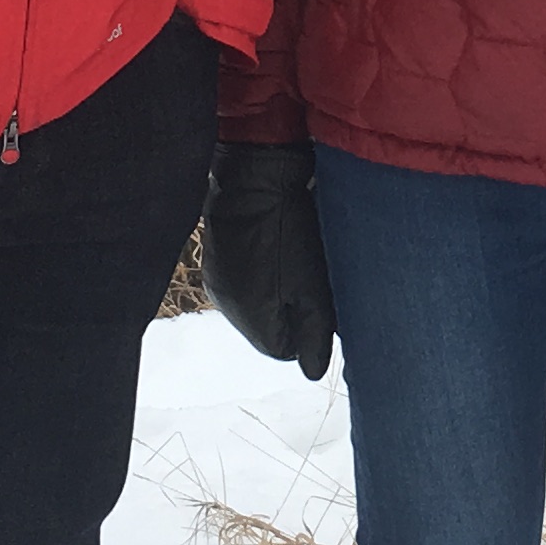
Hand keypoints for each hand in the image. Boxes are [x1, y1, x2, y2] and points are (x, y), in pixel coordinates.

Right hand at [200, 139, 334, 379]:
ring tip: (301, 258)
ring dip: (280, 289)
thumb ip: (315, 331)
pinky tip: (281, 244)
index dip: (310, 330)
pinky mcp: (218, 255)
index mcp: (251, 318)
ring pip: (259, 301)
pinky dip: (266, 269)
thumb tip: (313, 372)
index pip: (284, 349)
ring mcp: (219, 278)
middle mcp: (228, 305)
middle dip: (295, 311)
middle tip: (319, 280)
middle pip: (270, 326)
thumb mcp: (313, 284)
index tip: (326, 303)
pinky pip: (247, 277)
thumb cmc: (290, 228)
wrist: (256, 172)